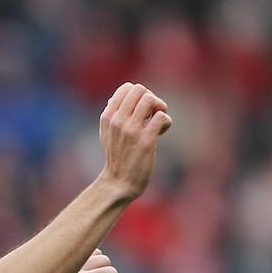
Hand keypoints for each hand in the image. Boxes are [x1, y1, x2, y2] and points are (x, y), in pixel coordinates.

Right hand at [98, 83, 171, 201]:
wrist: (118, 184)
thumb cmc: (116, 159)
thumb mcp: (106, 134)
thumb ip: (111, 115)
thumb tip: (114, 98)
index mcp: (108, 117)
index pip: (127, 88)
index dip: (139, 95)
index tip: (141, 111)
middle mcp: (118, 121)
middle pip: (140, 89)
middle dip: (151, 98)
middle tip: (153, 115)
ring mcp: (131, 130)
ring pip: (150, 99)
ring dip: (160, 108)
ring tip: (158, 122)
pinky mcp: (146, 141)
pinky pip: (161, 117)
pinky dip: (166, 122)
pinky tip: (161, 133)